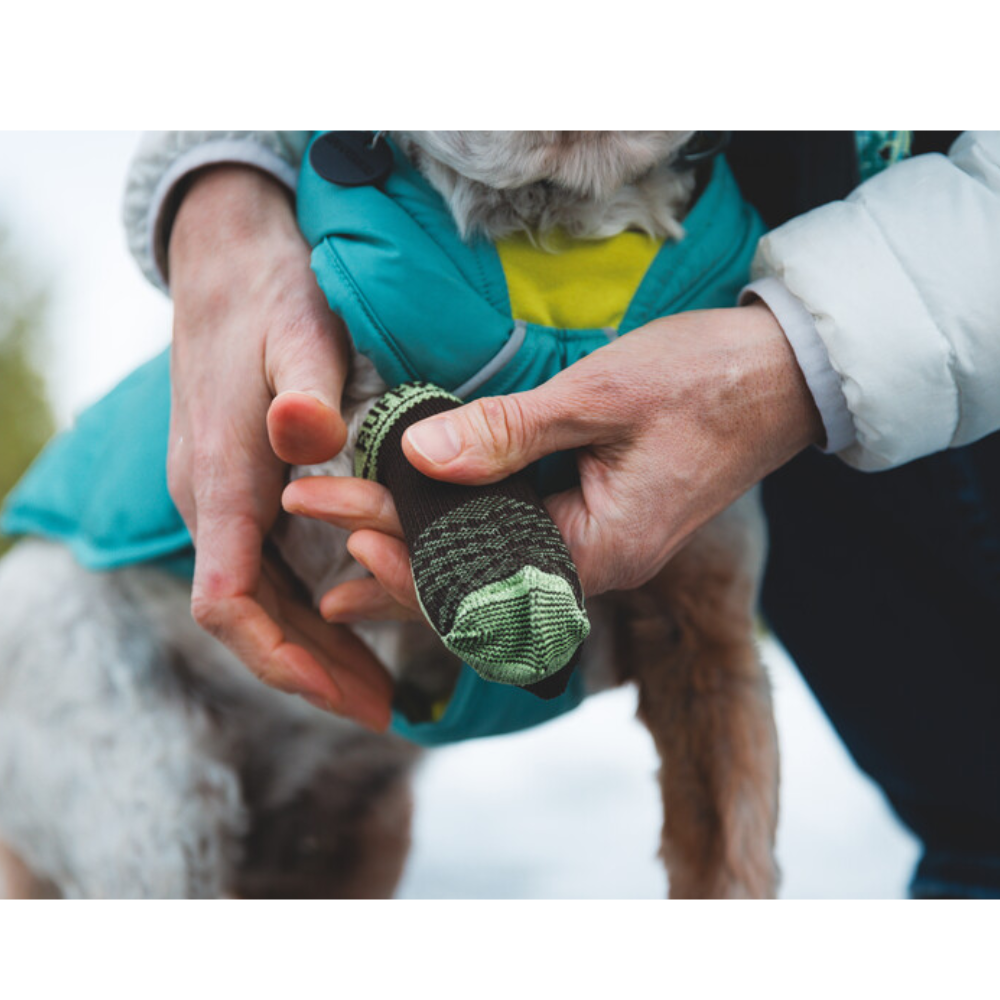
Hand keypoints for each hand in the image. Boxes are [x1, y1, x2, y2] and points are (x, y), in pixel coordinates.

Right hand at [167, 166, 392, 730]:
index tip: (349, 697)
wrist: (229, 264)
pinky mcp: (241, 491)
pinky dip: (308, 611)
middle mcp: (213, 504)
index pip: (230, 603)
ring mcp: (223, 500)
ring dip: (312, 650)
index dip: (285, 659)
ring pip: (260, 603)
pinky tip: (353, 624)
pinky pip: (268, 573)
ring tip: (376, 688)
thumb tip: (302, 429)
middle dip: (311, 672)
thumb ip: (304, 390)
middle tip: (383, 709)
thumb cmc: (270, 299)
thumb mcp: (299, 333)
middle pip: (250, 620)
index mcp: (222, 481)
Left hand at [285, 304, 823, 608]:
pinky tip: (420, 541)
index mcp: (599, 549)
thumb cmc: (704, 381)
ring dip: (418, 566)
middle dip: (391, 560)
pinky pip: (513, 550)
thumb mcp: (602, 396)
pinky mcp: (595, 523)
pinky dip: (460, 546)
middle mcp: (594, 567)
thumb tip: (419, 457)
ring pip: (490, 576)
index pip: (480, 575)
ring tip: (342, 572)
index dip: (404, 558)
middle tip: (314, 523)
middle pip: (475, 586)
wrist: (780, 379)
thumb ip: (511, 433)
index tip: (341, 526)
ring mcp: (596, 549)